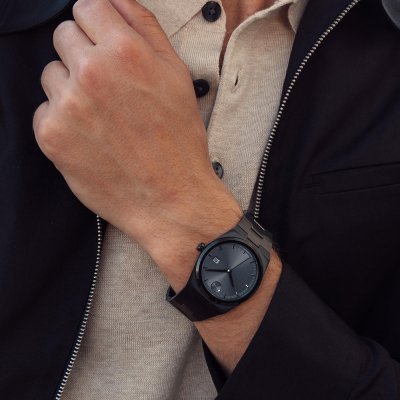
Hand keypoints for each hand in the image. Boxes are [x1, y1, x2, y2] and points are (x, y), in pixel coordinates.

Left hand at [33, 0, 241, 287]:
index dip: (98, 25)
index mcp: (126, 51)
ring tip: (101, 116)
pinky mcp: (52, 136)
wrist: (170, 198)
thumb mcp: (177, 77)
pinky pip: (44, 109)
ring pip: (51, 73)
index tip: (104, 43)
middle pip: (64, 36)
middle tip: (107, 86)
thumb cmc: (179, 140)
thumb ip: (146, 28)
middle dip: (83, 54)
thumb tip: (116, 1)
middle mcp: (92, 72)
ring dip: (70, 87)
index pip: (88, 7)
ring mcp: (67, 105)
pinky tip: (89, 137)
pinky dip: (62, 119)